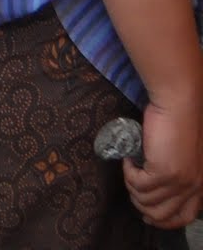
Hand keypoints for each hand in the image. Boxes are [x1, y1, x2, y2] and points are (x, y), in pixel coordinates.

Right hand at [126, 99, 202, 227]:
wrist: (180, 105)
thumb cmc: (181, 122)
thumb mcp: (186, 154)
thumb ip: (180, 172)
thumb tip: (157, 184)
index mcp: (201, 185)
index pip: (184, 216)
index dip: (164, 220)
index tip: (147, 215)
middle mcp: (193, 188)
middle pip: (162, 215)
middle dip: (142, 205)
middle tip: (132, 187)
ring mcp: (179, 182)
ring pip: (146, 200)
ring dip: (132, 186)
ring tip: (130, 168)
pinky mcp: (163, 172)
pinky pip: (138, 184)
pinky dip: (128, 173)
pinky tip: (129, 159)